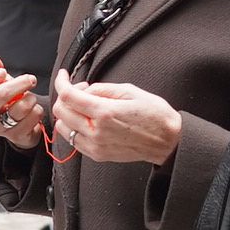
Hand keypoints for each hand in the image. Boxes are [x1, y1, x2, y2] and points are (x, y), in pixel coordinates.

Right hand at [0, 57, 45, 148]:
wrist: (16, 124)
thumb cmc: (4, 99)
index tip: (3, 72)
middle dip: (19, 84)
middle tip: (31, 79)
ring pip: (18, 108)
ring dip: (30, 99)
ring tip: (31, 97)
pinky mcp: (14, 136)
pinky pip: (31, 119)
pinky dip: (37, 111)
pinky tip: (34, 109)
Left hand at [52, 79, 182, 166]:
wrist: (167, 141)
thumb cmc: (154, 115)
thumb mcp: (130, 91)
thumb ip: (102, 88)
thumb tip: (85, 90)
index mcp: (105, 112)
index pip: (68, 95)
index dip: (61, 82)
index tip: (63, 75)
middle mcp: (96, 131)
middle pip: (61, 111)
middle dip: (66, 96)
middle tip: (81, 90)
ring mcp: (96, 146)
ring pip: (63, 127)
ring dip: (68, 113)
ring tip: (85, 107)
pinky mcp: (98, 155)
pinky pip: (73, 140)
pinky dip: (74, 128)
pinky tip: (88, 120)